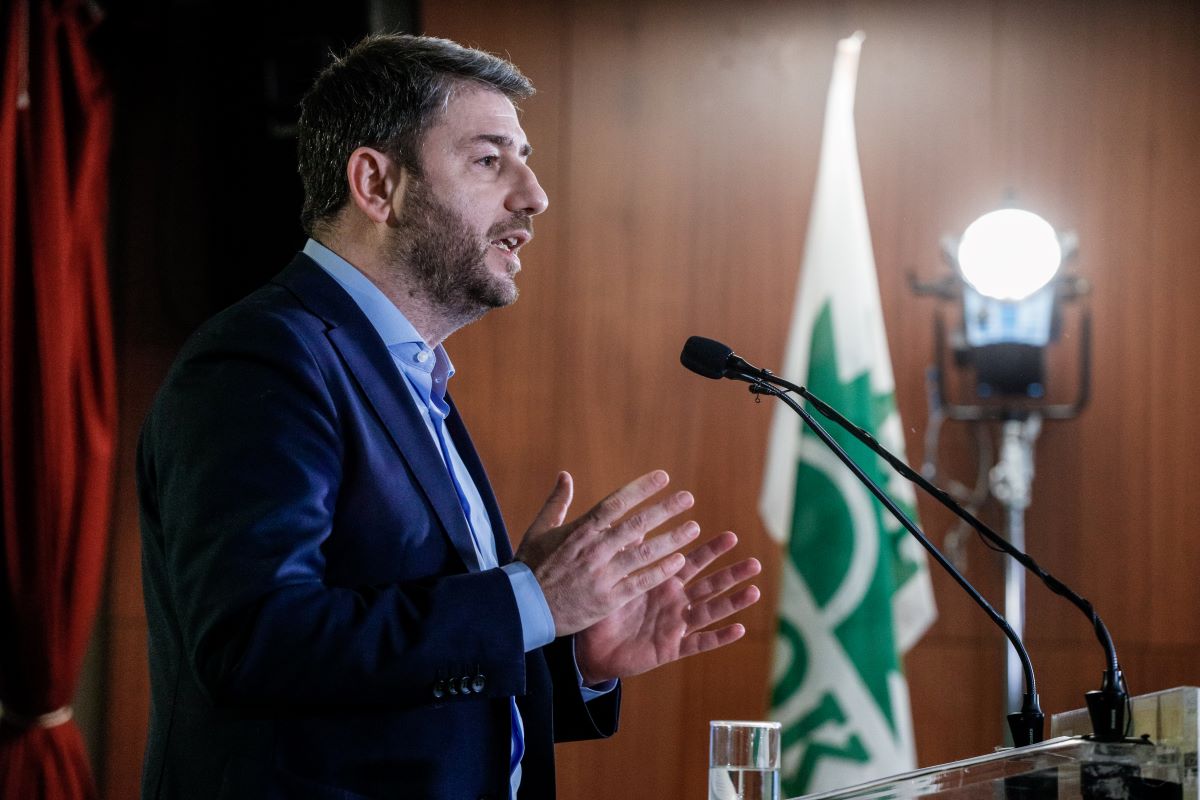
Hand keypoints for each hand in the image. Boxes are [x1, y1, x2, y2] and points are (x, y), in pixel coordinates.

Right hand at [514, 470, 700, 636]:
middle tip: (688, 498)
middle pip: (636, 525)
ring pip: (644, 553)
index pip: (616, 503)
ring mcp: (602, 575)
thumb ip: (557, 502)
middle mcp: (594, 550)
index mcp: (580, 530)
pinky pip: (640, 582)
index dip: (641, 489)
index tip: (663, 478)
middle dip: (665, 509)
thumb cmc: (531, 566)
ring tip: (694, 528)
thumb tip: (565, 475)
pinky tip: (680, 561)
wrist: (523, 608)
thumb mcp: (539, 529)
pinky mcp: (608, 599)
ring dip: (672, 539)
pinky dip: (661, 571)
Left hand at [575, 531, 760, 684]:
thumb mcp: (617, 580)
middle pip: (709, 585)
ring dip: (733, 602)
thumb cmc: (605, 611)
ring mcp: (677, 625)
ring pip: (710, 611)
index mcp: (664, 583)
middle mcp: (676, 602)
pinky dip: (719, 637)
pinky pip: (699, 642)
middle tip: (755, 562)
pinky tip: (739, 629)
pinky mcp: (673, 648)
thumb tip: (635, 522)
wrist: (593, 648)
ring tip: (755, 591)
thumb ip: (629, 555)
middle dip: (732, 574)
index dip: (712, 551)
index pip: (693, 562)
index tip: (732, 536)